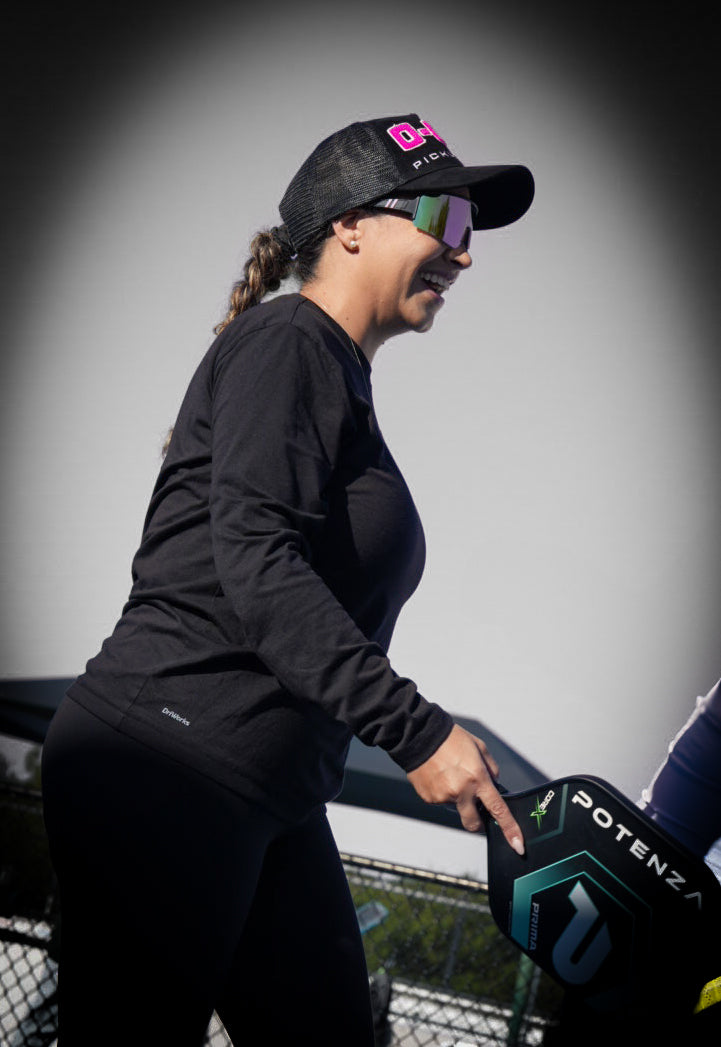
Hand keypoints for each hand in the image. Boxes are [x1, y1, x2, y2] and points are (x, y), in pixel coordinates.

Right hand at [407, 724, 524, 854]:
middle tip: (475, 806)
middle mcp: (461, 791)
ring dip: (457, 798)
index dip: (510, 829)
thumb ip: (491, 769)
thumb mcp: (479, 747)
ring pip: (456, 809)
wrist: (419, 735)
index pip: (498, 810)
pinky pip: (441, 802)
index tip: (517, 845)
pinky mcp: (429, 798)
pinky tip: (439, 776)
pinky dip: (443, 793)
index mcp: (477, 778)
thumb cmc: (450, 738)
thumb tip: (493, 785)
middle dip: (478, 821)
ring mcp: (443, 797)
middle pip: (474, 824)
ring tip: (450, 775)